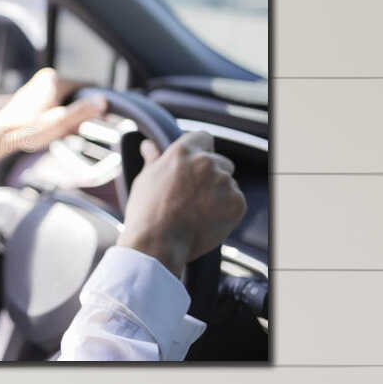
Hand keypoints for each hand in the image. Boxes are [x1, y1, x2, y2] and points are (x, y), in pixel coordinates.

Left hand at [0, 68, 108, 175]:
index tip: (98, 118)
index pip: (86, 87)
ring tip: (58, 132)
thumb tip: (102, 101)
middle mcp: (46, 79)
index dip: (94, 103)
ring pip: (64, 102)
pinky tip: (49, 130)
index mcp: (55, 79)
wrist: (0, 136)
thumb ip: (82, 111)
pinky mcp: (32, 98)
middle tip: (72, 130)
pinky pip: (52, 105)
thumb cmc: (28, 130)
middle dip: (77, 113)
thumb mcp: (61, 122)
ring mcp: (38, 87)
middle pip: (75, 95)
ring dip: (67, 117)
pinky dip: (55, 117)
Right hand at [116, 131, 244, 278]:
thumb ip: (154, 160)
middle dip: (211, 176)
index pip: (204, 138)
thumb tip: (148, 145)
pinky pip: (236, 202)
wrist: (157, 245)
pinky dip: (226, 212)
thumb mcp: (145, 181)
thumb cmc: (146, 214)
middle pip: (220, 162)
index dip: (201, 152)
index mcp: (184, 151)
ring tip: (197, 213)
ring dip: (219, 194)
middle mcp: (207, 162)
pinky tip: (207, 221)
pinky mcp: (236, 203)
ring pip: (229, 184)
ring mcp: (224, 183)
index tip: (195, 167)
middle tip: (194, 197)